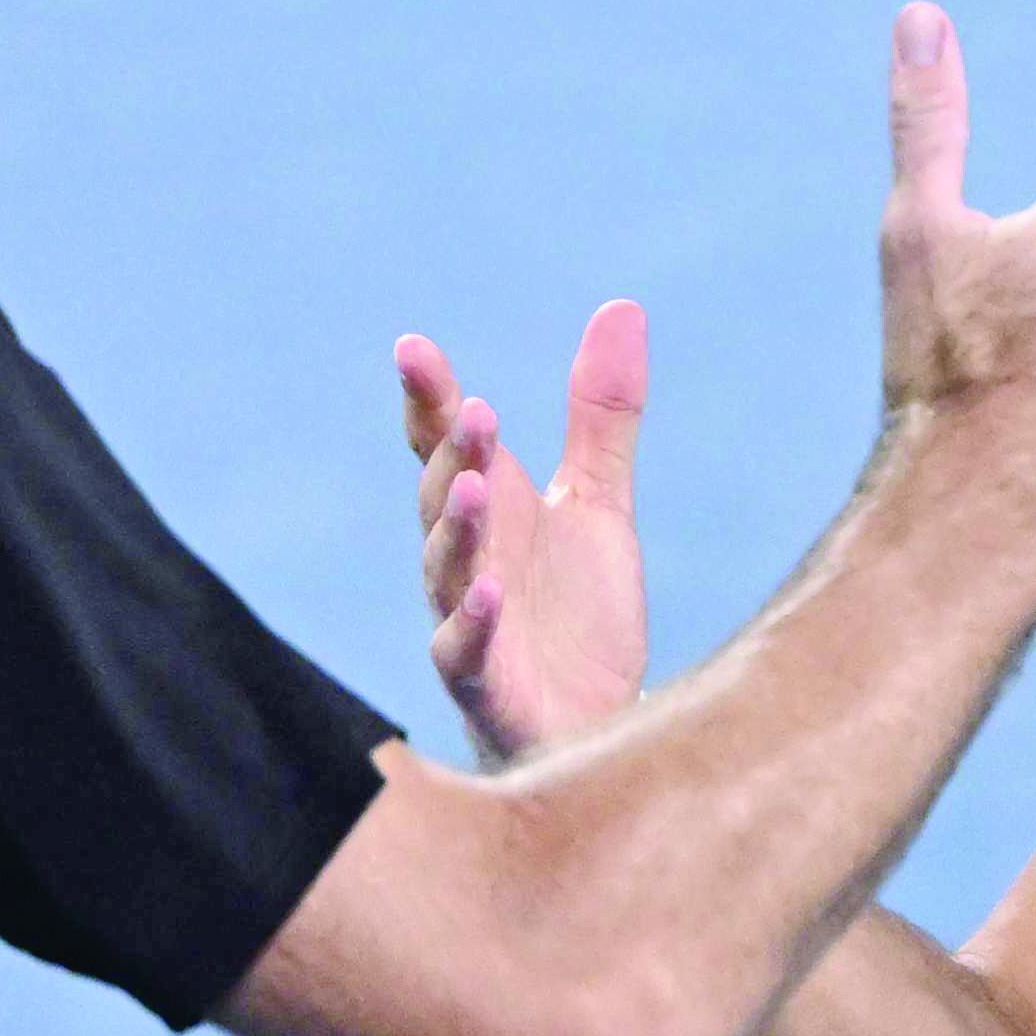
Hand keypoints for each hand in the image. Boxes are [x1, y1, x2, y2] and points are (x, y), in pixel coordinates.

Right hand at [390, 300, 651, 763]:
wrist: (601, 728)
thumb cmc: (581, 619)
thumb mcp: (599, 504)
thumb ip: (601, 418)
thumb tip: (622, 307)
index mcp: (492, 511)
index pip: (447, 445)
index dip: (429, 399)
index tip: (413, 348)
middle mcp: (470, 561)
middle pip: (443, 497)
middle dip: (455, 455)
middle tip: (478, 411)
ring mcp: (471, 623)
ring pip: (447, 569)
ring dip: (456, 527)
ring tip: (475, 484)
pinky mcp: (487, 686)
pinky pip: (466, 652)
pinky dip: (474, 622)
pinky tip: (492, 592)